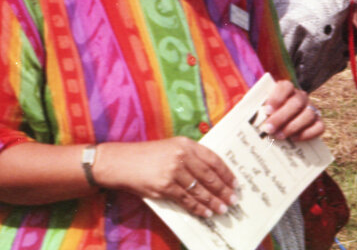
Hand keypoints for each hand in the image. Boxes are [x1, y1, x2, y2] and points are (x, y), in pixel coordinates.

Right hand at [93, 138, 236, 217]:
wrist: (121, 162)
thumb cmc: (146, 156)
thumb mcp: (170, 147)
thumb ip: (190, 156)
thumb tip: (211, 175)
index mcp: (186, 144)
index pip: (213, 159)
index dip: (226, 173)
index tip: (235, 183)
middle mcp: (182, 155)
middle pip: (209, 176)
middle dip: (223, 190)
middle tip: (233, 199)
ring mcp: (173, 171)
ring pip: (200, 190)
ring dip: (213, 202)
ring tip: (223, 209)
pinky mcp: (165, 186)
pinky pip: (186, 200)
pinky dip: (198, 208)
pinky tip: (206, 212)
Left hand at [260, 79, 324, 141]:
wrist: (281, 126)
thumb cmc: (267, 116)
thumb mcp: (260, 109)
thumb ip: (255, 109)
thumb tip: (245, 115)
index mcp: (286, 89)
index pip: (285, 86)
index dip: (277, 97)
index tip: (266, 111)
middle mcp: (301, 97)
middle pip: (296, 102)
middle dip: (281, 117)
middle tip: (268, 129)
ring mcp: (311, 109)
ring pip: (308, 114)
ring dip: (293, 126)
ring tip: (279, 136)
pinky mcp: (318, 123)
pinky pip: (319, 127)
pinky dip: (307, 134)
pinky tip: (294, 138)